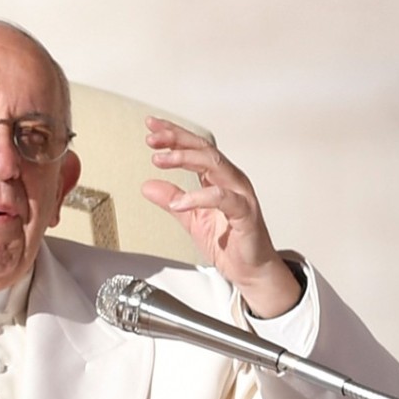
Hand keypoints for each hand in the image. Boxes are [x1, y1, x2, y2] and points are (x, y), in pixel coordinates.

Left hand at [142, 116, 300, 317]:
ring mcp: (240, 195)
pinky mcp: (245, 213)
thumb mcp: (191, 219)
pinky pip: (222, 198)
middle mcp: (231, 180)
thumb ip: (171, 199)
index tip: (151, 127)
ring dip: (185, 158)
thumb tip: (147, 185)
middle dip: (176, 140)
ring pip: (214, 165)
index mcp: (219, 178)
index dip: (174, 135)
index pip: (196, 148)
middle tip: (152, 138)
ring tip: (159, 160)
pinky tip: (178, 203)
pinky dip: (198, 197)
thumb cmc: (229, 242)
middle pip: (204, 149)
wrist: (250, 270)